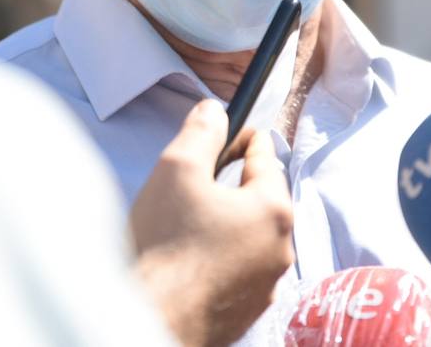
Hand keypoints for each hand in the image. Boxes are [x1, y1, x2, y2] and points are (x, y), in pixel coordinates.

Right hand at [131, 99, 294, 346]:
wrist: (149, 319)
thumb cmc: (165, 247)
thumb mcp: (177, 168)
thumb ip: (201, 131)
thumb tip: (214, 110)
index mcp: (273, 209)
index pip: (264, 155)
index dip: (240, 137)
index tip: (225, 133)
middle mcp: (280, 248)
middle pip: (260, 197)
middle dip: (231, 185)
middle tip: (194, 183)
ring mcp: (266, 284)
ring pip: (250, 235)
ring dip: (226, 224)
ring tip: (186, 224)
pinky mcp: (246, 311)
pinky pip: (238, 269)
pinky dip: (219, 259)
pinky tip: (188, 259)